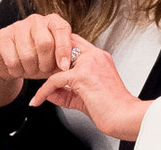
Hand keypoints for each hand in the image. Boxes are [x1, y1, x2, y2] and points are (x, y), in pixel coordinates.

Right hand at [0, 13, 73, 107]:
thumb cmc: (35, 58)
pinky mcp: (2, 37)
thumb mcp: (53, 59)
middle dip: (45, 64)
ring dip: (30, 69)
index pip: (62, 30)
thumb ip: (64, 59)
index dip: (64, 49)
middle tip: (43, 70)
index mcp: (53, 22)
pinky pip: (12, 60)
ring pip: (28, 54)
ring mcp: (18, 26)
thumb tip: (73, 66)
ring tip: (30, 69)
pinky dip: (16, 71)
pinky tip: (17, 69)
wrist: (6, 58)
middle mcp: (36, 20)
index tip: (64, 67)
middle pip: (45, 43)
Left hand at [29, 34, 150, 140]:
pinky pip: (55, 80)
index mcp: (100, 58)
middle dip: (49, 54)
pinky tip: (38, 100)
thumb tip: (49, 93)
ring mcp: (89, 63)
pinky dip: (43, 91)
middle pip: (65, 43)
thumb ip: (66, 93)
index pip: (76, 44)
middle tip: (36, 69)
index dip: (60, 52)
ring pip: (57, 61)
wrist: (124, 117)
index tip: (48, 63)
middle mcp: (95, 56)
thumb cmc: (112, 109)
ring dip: (43, 73)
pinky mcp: (82, 75)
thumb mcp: (84, 98)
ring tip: (36, 90)